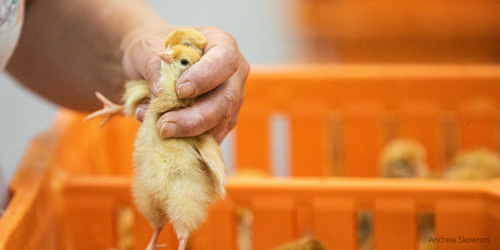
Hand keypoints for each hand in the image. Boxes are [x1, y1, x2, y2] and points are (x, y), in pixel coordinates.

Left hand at [122, 25, 248, 142]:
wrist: (151, 68)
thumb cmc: (153, 50)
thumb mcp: (146, 48)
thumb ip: (153, 66)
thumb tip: (161, 91)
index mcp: (221, 44)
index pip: (224, 60)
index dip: (206, 77)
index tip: (180, 90)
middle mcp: (232, 74)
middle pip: (226, 100)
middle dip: (196, 118)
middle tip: (164, 126)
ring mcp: (230, 101)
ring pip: (219, 124)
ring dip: (187, 132)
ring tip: (157, 127)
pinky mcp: (220, 123)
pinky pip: (210, 138)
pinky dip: (185, 140)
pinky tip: (164, 134)